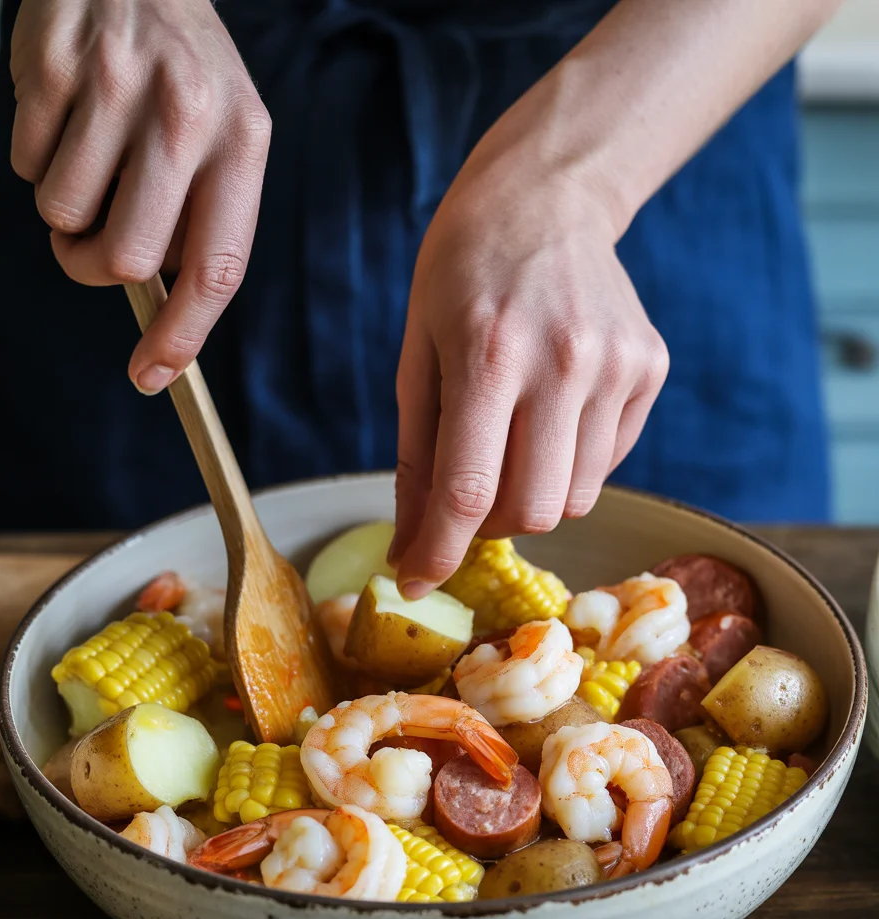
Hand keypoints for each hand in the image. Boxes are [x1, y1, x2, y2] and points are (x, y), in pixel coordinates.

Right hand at [10, 0, 270, 392]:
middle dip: (96, 269)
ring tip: (88, 156)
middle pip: (126, 257)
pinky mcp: (51, 66)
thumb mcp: (224, 134)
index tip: (152, 376)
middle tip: (90, 245)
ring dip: (64, 209)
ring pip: (62, 215)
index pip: (216, 266)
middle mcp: (184, 114)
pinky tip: (67, 115)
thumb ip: (201, 217)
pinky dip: (37, 158)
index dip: (182, 334)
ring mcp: (114, 86)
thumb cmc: (184, 73)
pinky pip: (23, 165)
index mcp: (241, 142)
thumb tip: (161, 309)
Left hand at [390, 73, 668, 597]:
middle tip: (469, 495)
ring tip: (512, 441)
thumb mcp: (418, 353)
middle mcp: (563, 361)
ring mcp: (617, 365)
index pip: (469, 488)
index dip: (439, 550)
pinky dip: (570, 461)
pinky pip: (608, 461)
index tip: (416, 577)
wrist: (545, 197)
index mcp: (489, 353)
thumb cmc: (461, 274)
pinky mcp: (649, 367)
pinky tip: (551, 410)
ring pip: (577, 497)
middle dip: (492, 524)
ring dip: (534, 494)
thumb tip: (413, 546)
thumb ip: (416, 455)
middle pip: (535, 509)